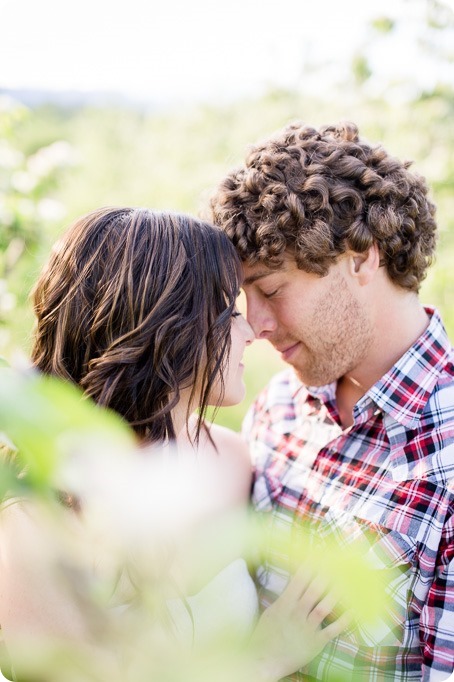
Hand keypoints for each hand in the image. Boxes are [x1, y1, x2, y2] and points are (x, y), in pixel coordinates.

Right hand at [249, 565, 350, 681]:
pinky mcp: (316, 642)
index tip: (320, 553)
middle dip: (327, 573)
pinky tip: (353, 609)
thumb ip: (284, 598)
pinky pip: (333, 629)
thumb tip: (295, 583)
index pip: (300, 579)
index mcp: (284, 603)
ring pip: (325, 606)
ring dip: (336, 592)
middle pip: (315, 588)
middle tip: (338, 562)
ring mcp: (307, 628)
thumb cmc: (265, 636)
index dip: (310, 565)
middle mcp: (297, 613)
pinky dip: (344, 620)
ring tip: (347, 580)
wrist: (263, 661)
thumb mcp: (270, 612)